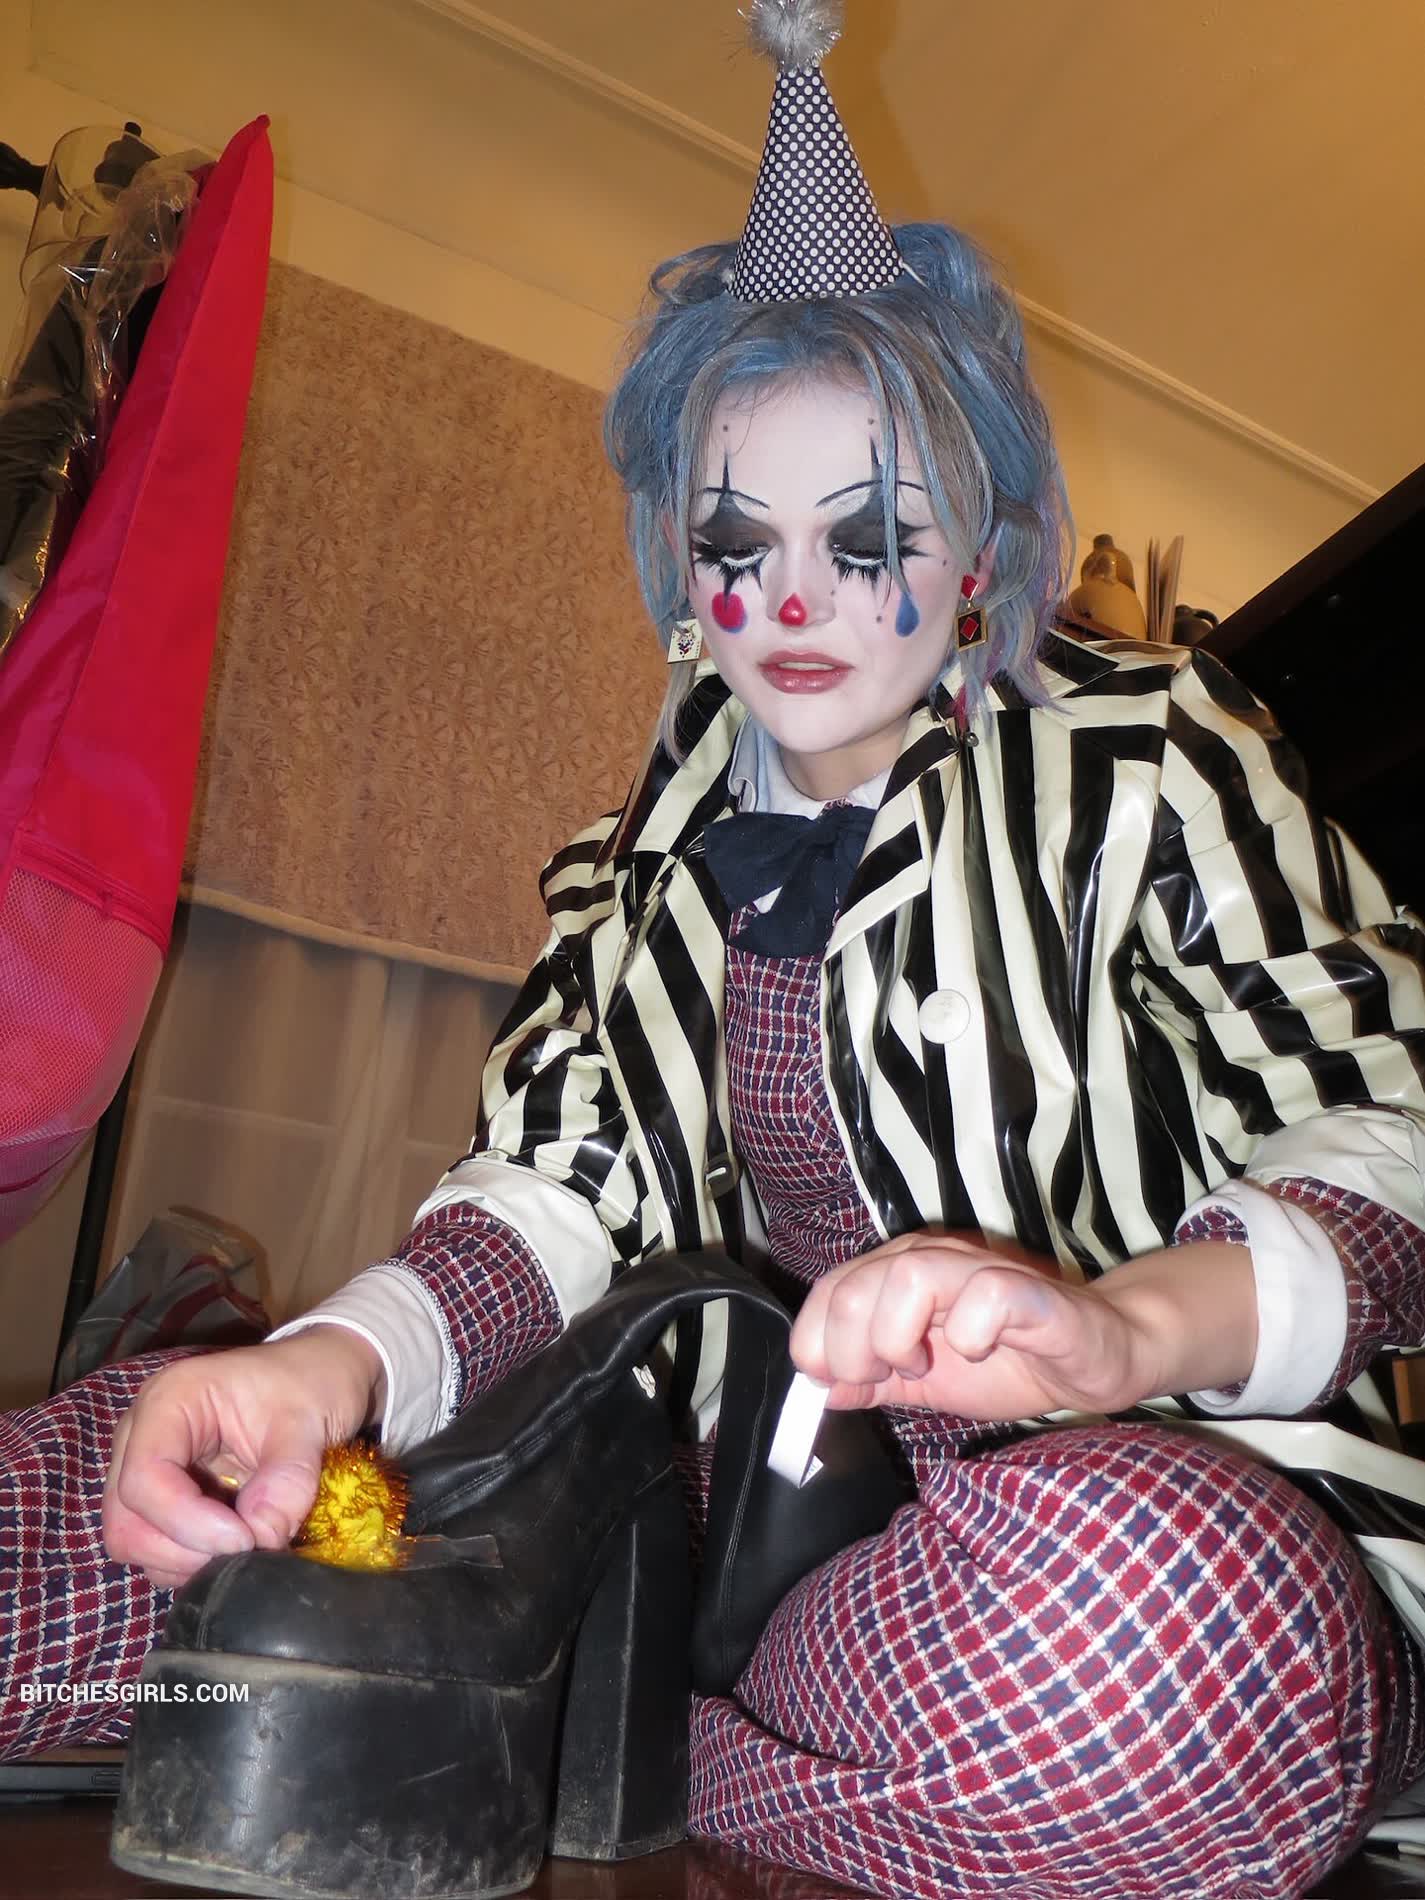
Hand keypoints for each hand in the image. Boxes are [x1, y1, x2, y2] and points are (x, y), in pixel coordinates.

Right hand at [103, 1328, 384, 1590]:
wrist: (318, 1376)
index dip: (187, 1522)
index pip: (144, 1478)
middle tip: (247, 1549)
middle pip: (126, 1520)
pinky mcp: (161, 1498)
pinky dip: (192, 1560)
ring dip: (188, 1560)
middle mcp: (141, 1436)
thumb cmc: (308, 1384)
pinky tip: (236, 1541)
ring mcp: (145, 1468)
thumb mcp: (309, 1424)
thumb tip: (261, 1538)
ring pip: (134, 1541)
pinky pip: (155, 1546)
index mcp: (168, 1401)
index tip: (245, 1538)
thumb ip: (287, 1481)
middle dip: (184, 1549)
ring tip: (247, 1543)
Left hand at [790, 1229, 1255, 1420]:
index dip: (816, 1340)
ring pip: (908, 1276)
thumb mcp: (926, 1380)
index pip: (830, 1289)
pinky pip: (986, 1295)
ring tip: (922, 1366)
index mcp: (902, 1273)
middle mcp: (936, 1260)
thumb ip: (874, 1380)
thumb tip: (818, 1388)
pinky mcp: (1031, 1295)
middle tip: (883, 1379)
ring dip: (896, 1336)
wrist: (1101, 1356)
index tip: (834, 1382)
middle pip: (855, 1285)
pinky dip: (969, 1332)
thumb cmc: (1013, 1360)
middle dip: (851, 1348)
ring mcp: (983, 1273)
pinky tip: (977, 1353)